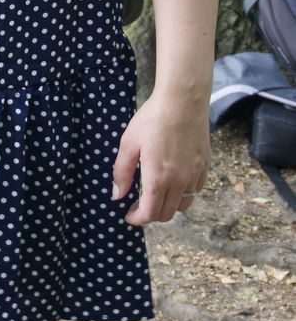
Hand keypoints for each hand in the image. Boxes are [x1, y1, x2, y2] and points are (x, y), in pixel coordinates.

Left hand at [112, 85, 209, 224]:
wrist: (183, 101)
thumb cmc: (152, 119)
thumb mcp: (129, 143)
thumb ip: (122, 172)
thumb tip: (117, 195)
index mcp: (158, 178)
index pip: (149, 214)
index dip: (137, 219)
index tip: (128, 215)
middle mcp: (179, 182)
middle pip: (166, 214)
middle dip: (150, 214)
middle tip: (138, 204)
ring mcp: (194, 176)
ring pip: (182, 206)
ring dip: (167, 206)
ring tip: (155, 193)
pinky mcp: (204, 167)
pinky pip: (194, 191)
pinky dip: (183, 194)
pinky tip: (173, 181)